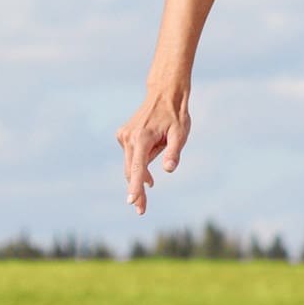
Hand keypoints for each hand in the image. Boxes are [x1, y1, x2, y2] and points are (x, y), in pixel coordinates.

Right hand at [116, 81, 190, 212]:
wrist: (164, 94)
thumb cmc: (175, 114)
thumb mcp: (180, 133)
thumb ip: (174, 152)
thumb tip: (168, 169)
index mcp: (142, 138)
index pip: (137, 168)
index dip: (135, 187)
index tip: (132, 201)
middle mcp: (129, 137)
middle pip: (130, 171)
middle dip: (136, 190)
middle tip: (141, 210)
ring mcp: (124, 136)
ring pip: (131, 164)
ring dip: (141, 174)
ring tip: (157, 167)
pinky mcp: (123, 135)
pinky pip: (131, 156)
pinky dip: (140, 162)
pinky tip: (152, 154)